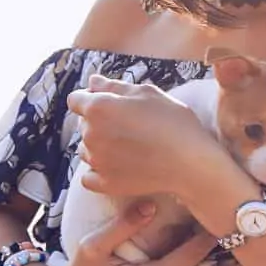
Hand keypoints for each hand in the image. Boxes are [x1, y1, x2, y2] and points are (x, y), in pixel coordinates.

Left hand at [65, 74, 223, 200]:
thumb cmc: (173, 122)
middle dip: (98, 121)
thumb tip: (93, 82)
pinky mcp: (105, 183)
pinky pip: (89, 176)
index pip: (76, 99)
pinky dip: (98, 171)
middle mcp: (90, 134)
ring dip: (98, 145)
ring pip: (86, 149)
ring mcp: (96, 161)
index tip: (110, 103)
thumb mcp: (148, 93)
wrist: (190, 162)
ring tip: (126, 146)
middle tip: (128, 124)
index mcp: (98, 108)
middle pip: (82, 123)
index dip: (91, 98)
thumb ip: (115, 86)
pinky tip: (116, 166)